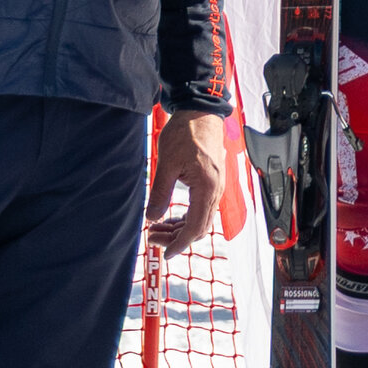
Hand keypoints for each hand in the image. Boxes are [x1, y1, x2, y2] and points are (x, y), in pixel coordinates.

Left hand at [147, 111, 227, 255]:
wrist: (200, 114)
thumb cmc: (186, 134)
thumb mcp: (167, 164)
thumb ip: (161, 193)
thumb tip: (152, 217)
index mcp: (207, 188)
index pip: (195, 227)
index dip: (180, 243)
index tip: (165, 253)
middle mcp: (216, 191)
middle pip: (199, 227)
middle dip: (177, 238)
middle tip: (153, 238)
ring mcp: (216, 187)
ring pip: (201, 219)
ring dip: (180, 228)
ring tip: (156, 228)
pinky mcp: (211, 183)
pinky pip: (202, 208)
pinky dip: (186, 217)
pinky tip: (170, 217)